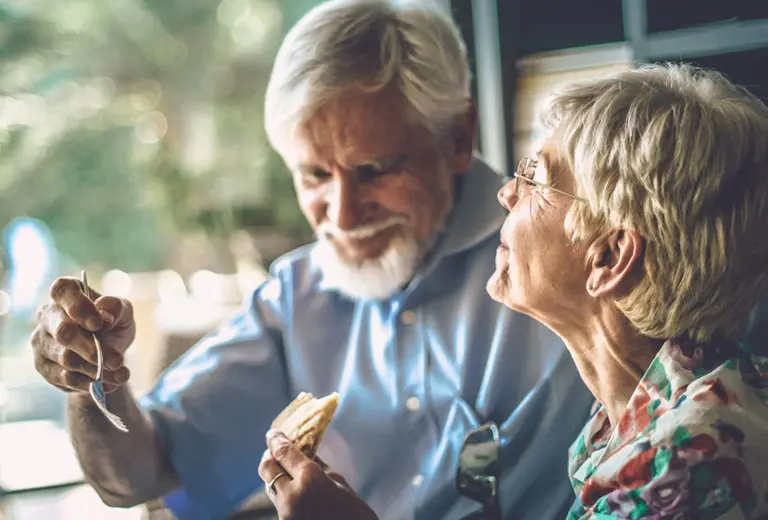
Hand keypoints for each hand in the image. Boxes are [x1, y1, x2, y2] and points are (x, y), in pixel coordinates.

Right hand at [31, 276, 135, 392]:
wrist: (106, 355)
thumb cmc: (112, 325)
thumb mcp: (123, 314)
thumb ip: (117, 309)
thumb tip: (105, 315)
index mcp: (67, 293)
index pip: (63, 291)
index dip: (79, 307)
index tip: (99, 323)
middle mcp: (48, 315)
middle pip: (63, 332)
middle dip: (92, 348)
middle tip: (117, 361)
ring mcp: (41, 341)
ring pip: (66, 359)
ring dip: (97, 369)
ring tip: (120, 374)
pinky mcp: (43, 366)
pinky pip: (65, 378)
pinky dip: (90, 383)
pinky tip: (109, 383)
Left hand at [258, 430, 378, 519]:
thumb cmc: (356, 515)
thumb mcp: (341, 484)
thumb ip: (319, 467)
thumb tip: (306, 453)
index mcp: (309, 479)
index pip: (283, 452)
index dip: (275, 440)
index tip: (273, 433)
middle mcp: (291, 495)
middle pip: (266, 468)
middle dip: (269, 456)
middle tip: (276, 450)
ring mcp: (284, 513)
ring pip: (270, 486)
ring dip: (275, 475)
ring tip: (285, 468)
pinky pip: (278, 502)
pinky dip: (283, 491)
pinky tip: (293, 490)